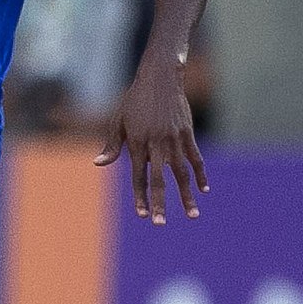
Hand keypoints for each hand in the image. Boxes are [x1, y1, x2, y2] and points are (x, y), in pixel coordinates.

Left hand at [97, 62, 208, 223]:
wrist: (159, 80)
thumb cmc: (134, 102)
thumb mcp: (118, 122)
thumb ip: (112, 145)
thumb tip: (98, 163)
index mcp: (138, 143)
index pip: (138, 177)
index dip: (140, 196)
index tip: (142, 214)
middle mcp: (157, 144)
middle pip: (159, 180)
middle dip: (159, 203)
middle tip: (160, 223)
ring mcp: (174, 140)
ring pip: (182, 173)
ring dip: (187, 195)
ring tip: (191, 215)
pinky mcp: (187, 134)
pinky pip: (195, 158)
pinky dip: (200, 175)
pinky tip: (204, 190)